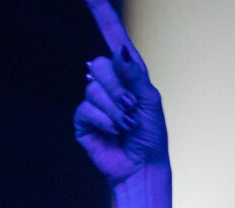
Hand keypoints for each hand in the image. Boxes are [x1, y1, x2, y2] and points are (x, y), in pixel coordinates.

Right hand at [75, 0, 168, 185]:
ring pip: (93, 88)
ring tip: (127, 125)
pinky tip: (114, 132)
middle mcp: (108, 83)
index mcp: (127, 73)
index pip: (112, 37)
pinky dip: (104, 120)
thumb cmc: (151, 135)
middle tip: (132, 109)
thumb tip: (119, 51)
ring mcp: (93, 101)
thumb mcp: (149, 100)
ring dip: (115, 109)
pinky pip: (86, 108)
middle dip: (119, 89)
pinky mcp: (83, 120)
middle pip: (100, 65)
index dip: (101, 14)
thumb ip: (134, 75)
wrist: (142, 167)